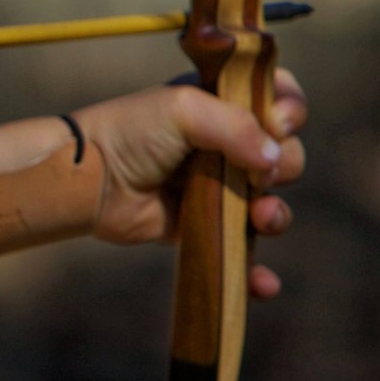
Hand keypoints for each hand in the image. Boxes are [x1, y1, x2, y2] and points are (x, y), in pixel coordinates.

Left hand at [75, 68, 306, 297]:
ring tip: (260, 216)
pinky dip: (258, 270)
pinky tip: (262, 282)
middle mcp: (225, 144)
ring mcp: (218, 187)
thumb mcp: (182, 110)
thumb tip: (275, 160)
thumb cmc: (130, 133)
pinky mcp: (205, 226)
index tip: (281, 122)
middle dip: (285, 164)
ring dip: (277, 214)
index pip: (278, 98)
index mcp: (222, 105)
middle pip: (285, 154)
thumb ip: (236, 126)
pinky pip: (243, 250)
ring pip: (272, 203)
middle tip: (259, 174)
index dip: (290, 110)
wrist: (89, 180)